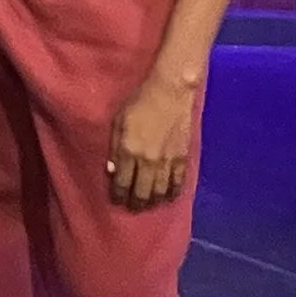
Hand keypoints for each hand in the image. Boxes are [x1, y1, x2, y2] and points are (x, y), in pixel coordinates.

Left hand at [107, 68, 198, 208]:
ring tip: (149, 203)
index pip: (122, 183)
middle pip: (142, 192)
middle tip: (133, 206)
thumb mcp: (118, 121)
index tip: (117, 200)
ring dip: (154, 201)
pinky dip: (173, 192)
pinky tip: (168, 196)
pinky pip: (178, 182)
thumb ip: (115, 147)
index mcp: (129, 151)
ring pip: (161, 192)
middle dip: (136, 203)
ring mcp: (168, 161)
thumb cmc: (139, 100)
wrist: (170, 90)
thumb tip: (112, 171)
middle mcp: (148, 161)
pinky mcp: (183, 157)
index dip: (119, 195)